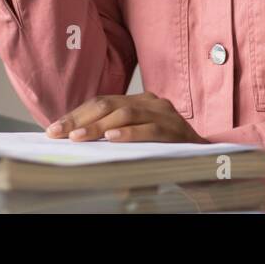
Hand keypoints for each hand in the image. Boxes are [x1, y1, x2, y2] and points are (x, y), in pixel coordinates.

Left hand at [44, 92, 209, 143]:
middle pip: (109, 104)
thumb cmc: (167, 152)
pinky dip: (130, 133)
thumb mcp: (137, 140)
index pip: (101, 102)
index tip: (52, 130)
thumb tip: (75, 140)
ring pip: (126, 113)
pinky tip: (112, 139)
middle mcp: (151, 102)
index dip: (76, 115)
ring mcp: (165, 114)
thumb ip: (113, 135)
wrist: (212, 162)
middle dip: (80, 119)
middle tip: (58, 133)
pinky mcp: (177, 130)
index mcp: (139, 101)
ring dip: (98, 126)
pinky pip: (150, 129)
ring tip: (78, 138)